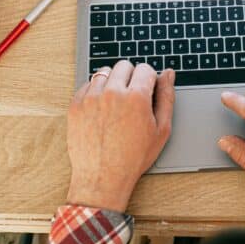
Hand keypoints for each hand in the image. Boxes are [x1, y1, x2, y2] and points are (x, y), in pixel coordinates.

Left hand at [67, 60, 174, 210]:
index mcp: (136, 97)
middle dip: (131, 77)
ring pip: (104, 72)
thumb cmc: (133, 158)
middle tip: (132, 96)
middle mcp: (112, 93)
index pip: (145, 69)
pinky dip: (95, 91)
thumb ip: (167, 97)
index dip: (149, 79)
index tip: (146, 90)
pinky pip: (87, 85)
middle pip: (124, 66)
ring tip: (116, 102)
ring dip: (112, 82)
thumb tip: (168, 74)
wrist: (102, 178)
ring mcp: (91, 98)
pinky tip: (102, 108)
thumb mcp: (161, 130)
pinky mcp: (76, 105)